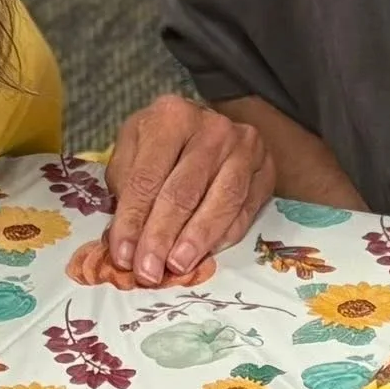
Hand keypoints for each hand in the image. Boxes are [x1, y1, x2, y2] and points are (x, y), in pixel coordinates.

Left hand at [104, 96, 275, 285]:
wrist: (207, 125)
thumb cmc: (163, 143)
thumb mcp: (133, 149)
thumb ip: (125, 188)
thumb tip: (125, 241)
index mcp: (171, 116)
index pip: (147, 177)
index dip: (132, 220)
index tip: (123, 255)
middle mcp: (212, 128)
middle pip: (184, 192)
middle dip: (162, 237)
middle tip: (149, 272)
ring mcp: (245, 147)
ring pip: (220, 202)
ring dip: (196, 241)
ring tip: (177, 267)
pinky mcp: (266, 169)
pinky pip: (246, 209)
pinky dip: (225, 236)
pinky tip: (206, 254)